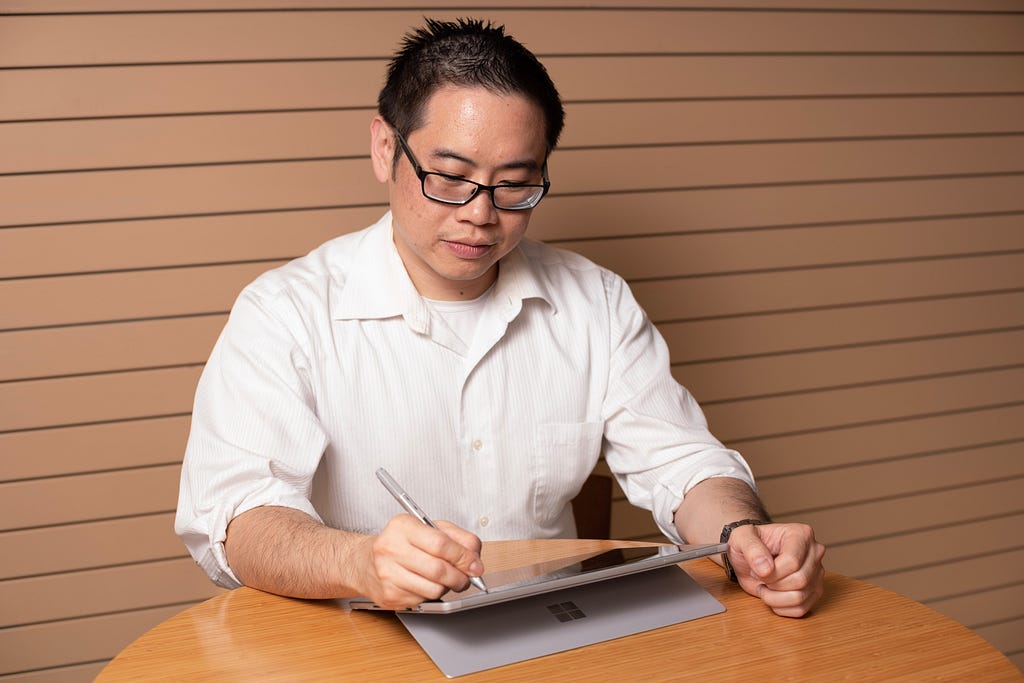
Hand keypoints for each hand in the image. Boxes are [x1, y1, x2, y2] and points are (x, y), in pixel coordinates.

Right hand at [354, 514, 483, 609]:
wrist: (363, 562)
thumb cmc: (399, 543)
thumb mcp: (427, 528)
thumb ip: (456, 537)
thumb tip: (474, 556)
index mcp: (403, 526)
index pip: (441, 544)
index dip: (463, 557)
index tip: (475, 565)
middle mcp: (391, 548)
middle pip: (438, 569)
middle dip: (460, 577)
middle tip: (466, 577)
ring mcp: (387, 574)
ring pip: (433, 589)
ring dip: (447, 587)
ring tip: (444, 580)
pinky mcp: (389, 595)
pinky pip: (423, 600)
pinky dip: (431, 595)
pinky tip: (424, 584)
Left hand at [725, 523, 824, 617]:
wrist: (750, 556)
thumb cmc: (748, 543)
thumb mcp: (742, 538)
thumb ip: (752, 549)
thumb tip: (765, 568)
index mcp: (801, 534)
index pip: (793, 561)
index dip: (770, 572)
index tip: (755, 568)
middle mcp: (814, 552)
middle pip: (799, 580)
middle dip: (772, 584)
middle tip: (759, 576)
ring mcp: (817, 573)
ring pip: (801, 597)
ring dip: (774, 598)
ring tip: (764, 586)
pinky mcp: (814, 591)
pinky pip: (801, 609)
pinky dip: (781, 608)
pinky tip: (772, 595)